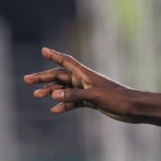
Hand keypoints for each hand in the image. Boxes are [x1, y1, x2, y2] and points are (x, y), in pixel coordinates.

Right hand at [23, 47, 137, 122]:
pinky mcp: (91, 101)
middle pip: (60, 77)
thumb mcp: (94, 96)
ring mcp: (87, 91)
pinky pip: (73, 102)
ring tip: (37, 95)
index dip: (54, 55)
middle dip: (43, 78)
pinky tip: (54, 110)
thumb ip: (74, 95)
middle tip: (27, 80)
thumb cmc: (117, 98)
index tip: (43, 50)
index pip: (66, 62)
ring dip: (51, 92)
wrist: (133, 108)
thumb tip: (53, 95)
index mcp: (85, 74)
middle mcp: (84, 80)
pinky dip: (63, 105)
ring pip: (64, 89)